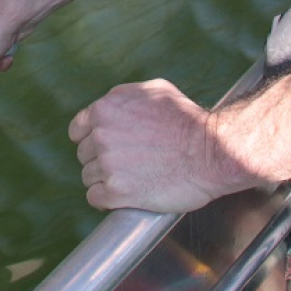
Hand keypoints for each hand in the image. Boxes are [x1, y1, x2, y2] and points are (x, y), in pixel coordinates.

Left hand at [68, 79, 264, 213]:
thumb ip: (125, 97)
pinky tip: (123, 197)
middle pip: (85, 154)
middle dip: (101, 159)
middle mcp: (101, 135)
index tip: (104, 148)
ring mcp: (107, 164)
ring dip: (105, 180)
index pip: (78, 130)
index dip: (90, 139)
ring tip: (131, 180)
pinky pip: (95, 198)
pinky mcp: (116, 191)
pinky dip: (106, 200)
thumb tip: (112, 104)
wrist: (212, 152)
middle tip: (127, 164)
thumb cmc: (189, 121)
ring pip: (89, 177)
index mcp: (105, 109)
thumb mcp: (155, 91)